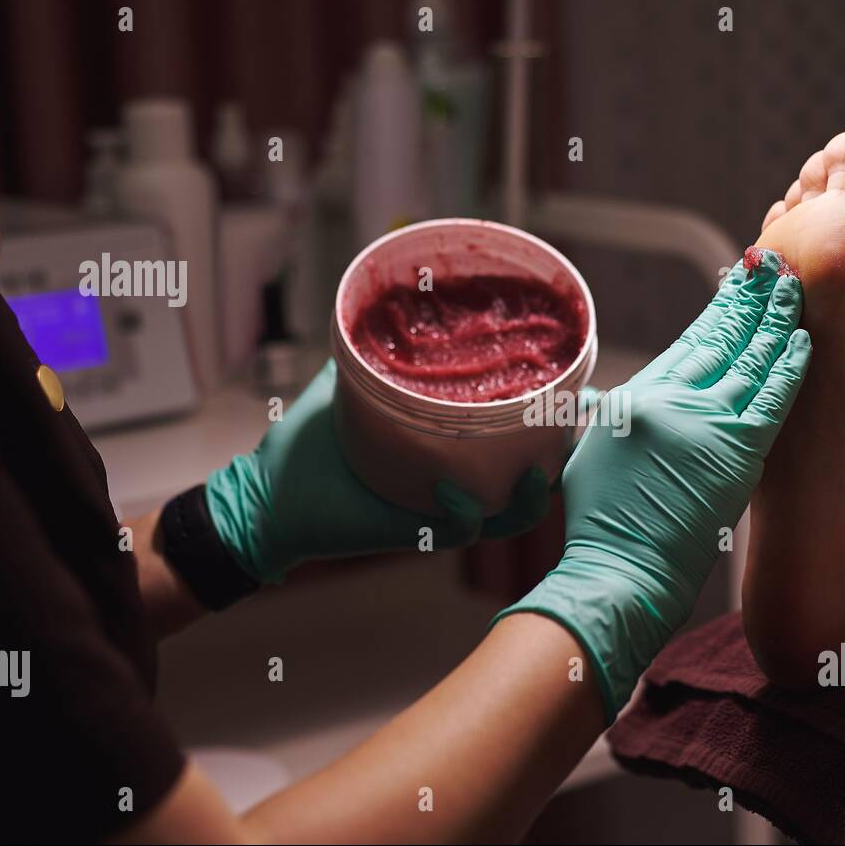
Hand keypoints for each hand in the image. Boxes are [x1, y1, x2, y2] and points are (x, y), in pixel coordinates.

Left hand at [205, 359, 551, 582]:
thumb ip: (361, 357)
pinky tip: (460, 492)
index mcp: (444, 456)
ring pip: (507, 513)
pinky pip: (460, 531)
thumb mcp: (338, 392)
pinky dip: (468, 514)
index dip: (547, 427)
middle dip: (557, 459)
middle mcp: (450, 487)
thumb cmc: (301, 453)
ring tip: (542, 470)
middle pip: (524, 482)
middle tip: (578, 424)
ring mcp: (436, 513)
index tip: (580, 394)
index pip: (507, 446)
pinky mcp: (414, 533)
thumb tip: (373, 312)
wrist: (263, 502)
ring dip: (533, 495)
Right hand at [496, 250, 810, 716]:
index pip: (689, 342)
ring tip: (795, 286)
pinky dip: (789, 367)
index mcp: (637, 397)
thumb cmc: (601, 525)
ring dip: (775, 319)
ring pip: (750, 358)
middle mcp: (671, 400)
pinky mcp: (736, 453)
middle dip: (750, 298)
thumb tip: (614, 402)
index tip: (739, 285)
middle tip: (773, 264)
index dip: (718, 310)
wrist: (620, 571)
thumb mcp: (590, 456)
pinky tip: (803, 339)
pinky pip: (772, 398)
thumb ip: (613, 418)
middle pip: (722, 337)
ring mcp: (704, 423)